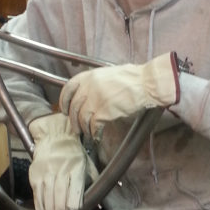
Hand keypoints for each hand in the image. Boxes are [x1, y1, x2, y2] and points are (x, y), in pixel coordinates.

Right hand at [28, 113, 95, 209]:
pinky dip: (39, 205)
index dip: (73, 202)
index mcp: (76, 167)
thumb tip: (97, 197)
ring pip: (47, 196)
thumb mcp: (86, 162)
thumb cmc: (73, 152)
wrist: (53, 136)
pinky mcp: (35, 173)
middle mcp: (60, 169)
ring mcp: (46, 171)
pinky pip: (37, 193)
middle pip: (59, 195)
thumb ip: (90, 178)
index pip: (75, 187)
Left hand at [59, 53, 179, 137]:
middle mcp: (88, 88)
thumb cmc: (133, 78)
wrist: (145, 83)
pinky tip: (97, 135)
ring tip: (87, 133)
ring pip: (82, 118)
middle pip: (74, 107)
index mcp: (89, 76)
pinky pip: (94, 126)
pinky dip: (94, 133)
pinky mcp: (104, 112)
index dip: (64, 101)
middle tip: (75, 128)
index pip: (68, 89)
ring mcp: (95, 100)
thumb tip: (90, 93)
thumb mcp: (109, 74)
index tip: (64, 109)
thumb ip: (96, 83)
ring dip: (84, 128)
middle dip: (73, 120)